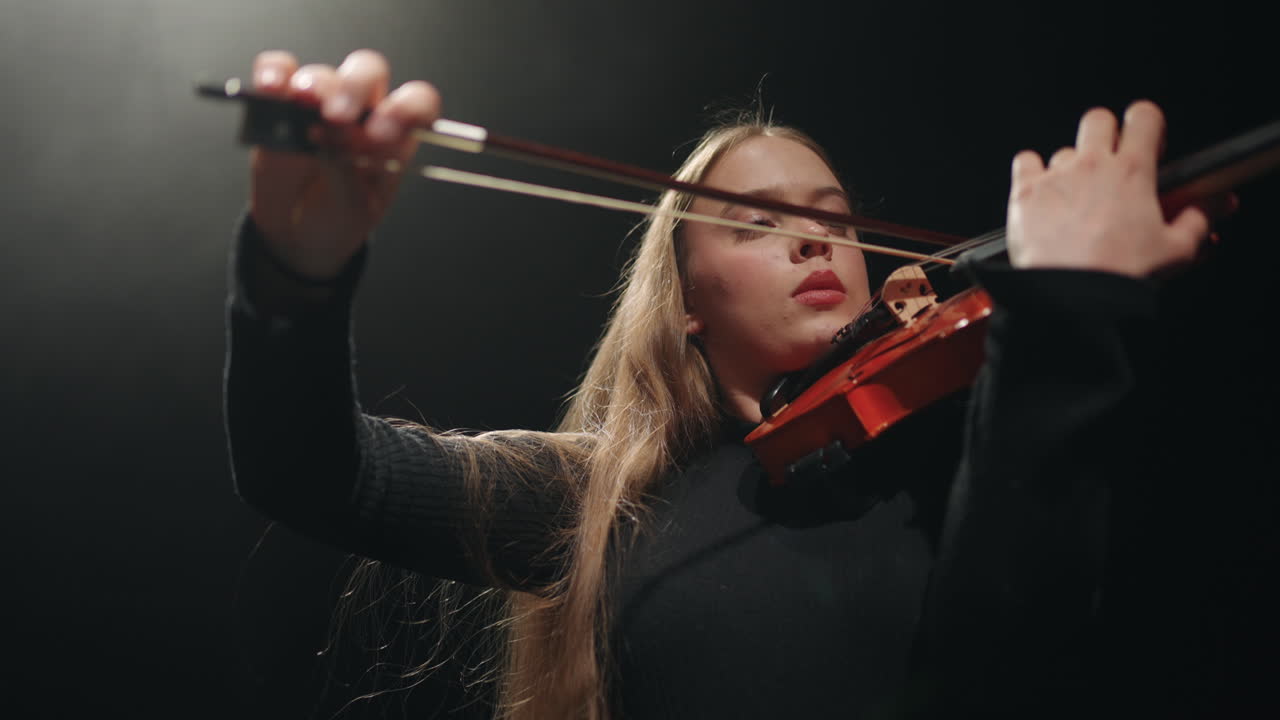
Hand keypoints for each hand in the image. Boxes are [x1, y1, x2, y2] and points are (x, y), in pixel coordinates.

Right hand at [248, 49, 440, 279]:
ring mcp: (321, 105)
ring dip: (315, 84)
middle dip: (355, 88)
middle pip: (369, 73)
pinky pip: (280, 73)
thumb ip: (346, 175)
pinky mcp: (282, 105)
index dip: (405, 109)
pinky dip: (273, 73)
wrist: (296, 237)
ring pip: (324, 74)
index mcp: (394, 138)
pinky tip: (270, 87)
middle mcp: (361, 113)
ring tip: (303, 104)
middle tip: (337, 116)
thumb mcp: (352, 210)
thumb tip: (331, 140)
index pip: (417, 103)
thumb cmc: (337, 221)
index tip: (380, 134)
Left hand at [1006, 101, 1216, 277]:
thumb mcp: (1175, 250)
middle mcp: (1092, 166)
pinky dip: (1032, 171)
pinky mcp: (1025, 193)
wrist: (1071, 296)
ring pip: (1063, 150)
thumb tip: (1215, 205)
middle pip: (1097, 119)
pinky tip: (1042, 192)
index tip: (1148, 143)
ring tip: (1078, 197)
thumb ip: (1199, 221)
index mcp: (1132, 171)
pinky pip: (1025, 161)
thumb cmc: (1120, 275)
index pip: (1144, 117)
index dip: (1147, 124)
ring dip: (1071, 167)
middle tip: (1111, 163)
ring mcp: (1056, 177)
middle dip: (1106, 135)